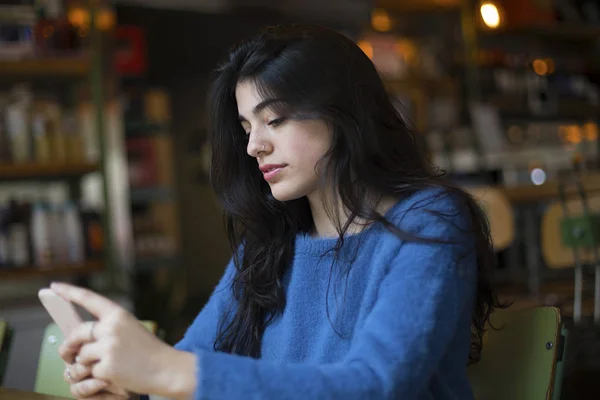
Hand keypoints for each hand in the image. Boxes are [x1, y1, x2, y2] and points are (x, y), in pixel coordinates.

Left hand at [52, 282, 195, 398]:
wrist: (166, 369)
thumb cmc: (148, 351)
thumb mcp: (129, 330)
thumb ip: (106, 329)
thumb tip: (76, 338)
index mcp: (118, 314)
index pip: (89, 299)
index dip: (69, 292)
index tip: (54, 287)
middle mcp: (111, 327)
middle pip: (76, 333)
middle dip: (68, 346)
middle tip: (67, 354)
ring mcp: (108, 346)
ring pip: (80, 355)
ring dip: (85, 364)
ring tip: (102, 366)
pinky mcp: (106, 366)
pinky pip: (88, 371)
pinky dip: (96, 376)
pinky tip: (112, 374)